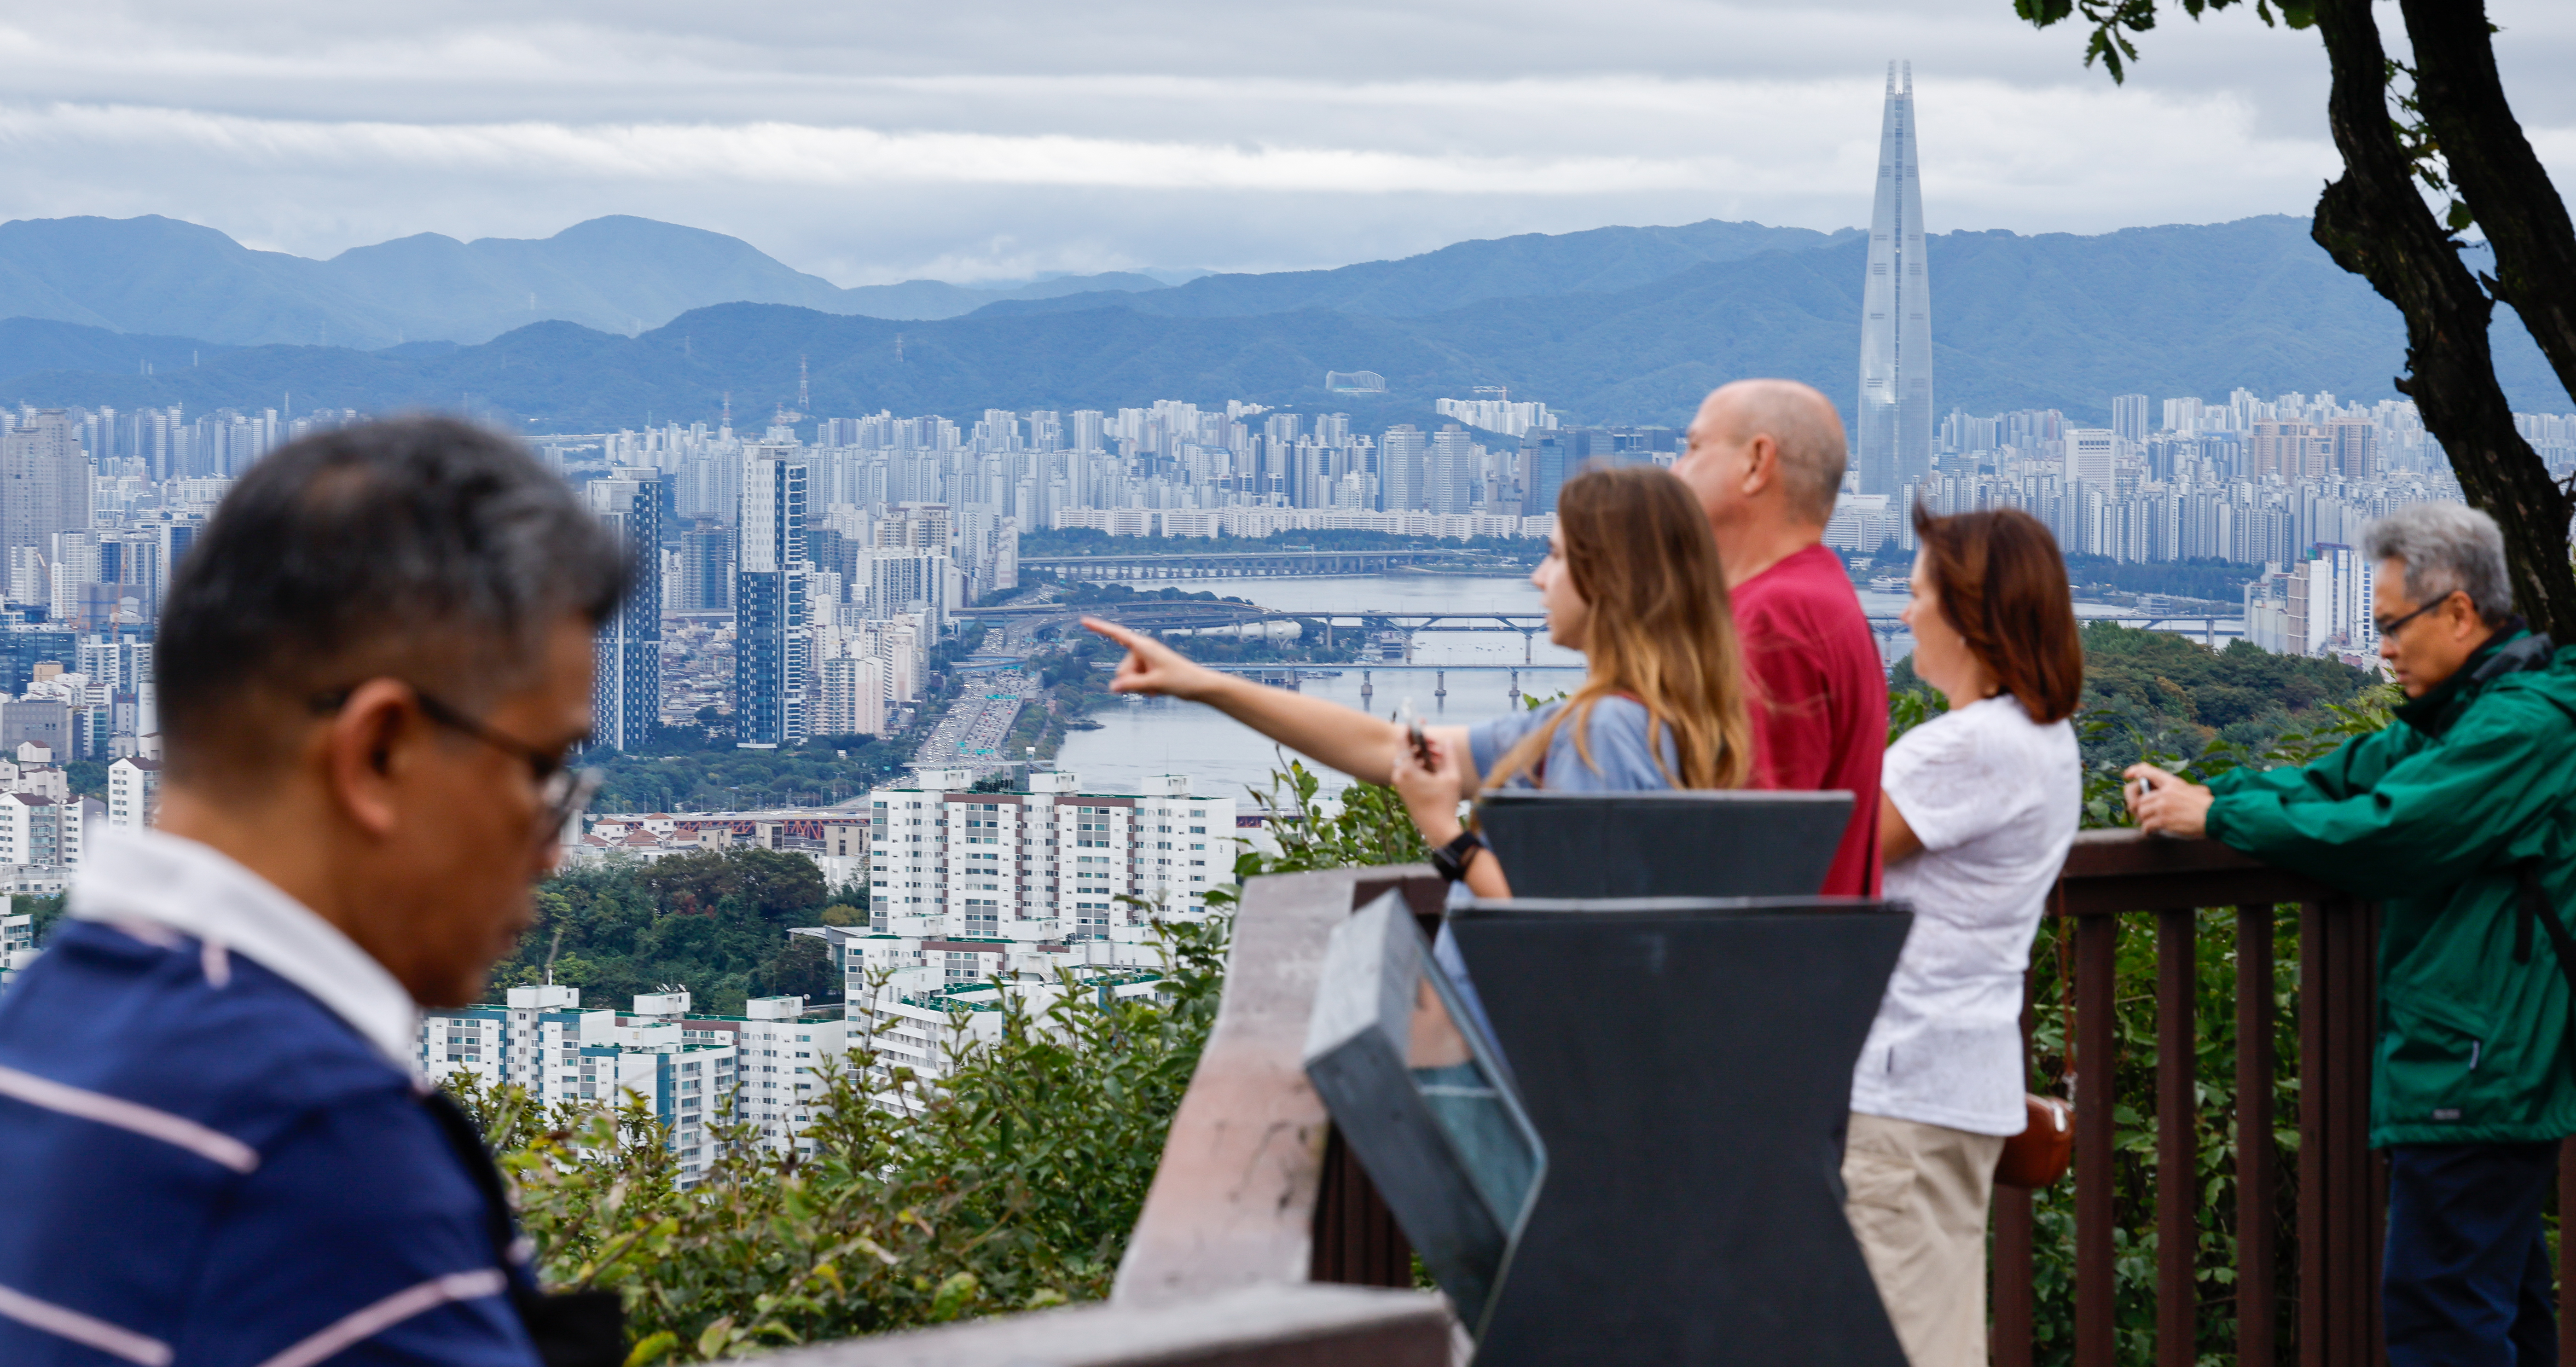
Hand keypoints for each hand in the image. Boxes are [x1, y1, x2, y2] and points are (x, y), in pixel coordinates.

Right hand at [1083, 618, 1222, 701]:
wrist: (1199, 686)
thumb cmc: (1181, 680)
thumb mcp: (1154, 684)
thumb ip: (1132, 685)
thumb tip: (1112, 687)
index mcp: (1144, 646)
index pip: (1116, 634)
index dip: (1099, 627)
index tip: (1083, 620)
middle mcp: (1143, 651)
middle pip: (1121, 669)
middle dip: (1131, 681)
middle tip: (1151, 686)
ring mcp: (1145, 661)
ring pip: (1127, 678)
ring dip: (1138, 687)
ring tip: (1156, 688)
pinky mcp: (1148, 671)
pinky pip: (1135, 682)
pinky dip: (1143, 689)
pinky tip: (1156, 692)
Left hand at [1390, 732, 1469, 845]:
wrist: (1437, 829)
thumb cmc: (1444, 804)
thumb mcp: (1451, 777)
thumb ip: (1449, 755)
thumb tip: (1447, 741)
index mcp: (1407, 770)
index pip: (1403, 740)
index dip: (1411, 727)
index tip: (1421, 721)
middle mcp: (1399, 776)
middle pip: (1406, 750)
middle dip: (1423, 744)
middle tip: (1438, 745)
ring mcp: (1400, 784)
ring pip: (1408, 760)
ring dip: (1423, 755)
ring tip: (1440, 757)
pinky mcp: (1404, 790)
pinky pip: (1409, 770)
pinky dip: (1420, 765)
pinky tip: (1435, 767)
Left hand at [2122, 762, 2213, 838]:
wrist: (2216, 816)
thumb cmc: (2207, 806)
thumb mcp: (2194, 790)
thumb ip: (2177, 791)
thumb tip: (2165, 795)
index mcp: (2173, 783)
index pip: (2149, 771)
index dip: (2137, 771)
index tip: (2128, 774)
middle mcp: (2165, 792)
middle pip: (2140, 799)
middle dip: (2140, 809)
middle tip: (2145, 816)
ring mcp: (2163, 806)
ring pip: (2141, 812)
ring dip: (2145, 821)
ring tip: (2152, 825)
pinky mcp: (2163, 819)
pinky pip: (2146, 826)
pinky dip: (2148, 831)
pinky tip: (2153, 833)